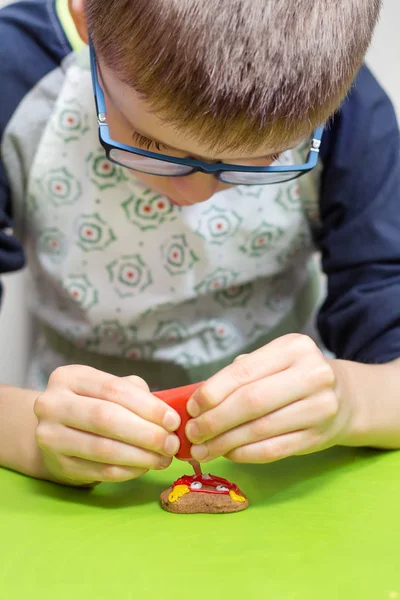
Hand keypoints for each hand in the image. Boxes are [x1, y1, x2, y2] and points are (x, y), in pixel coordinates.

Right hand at [34, 366, 180, 485]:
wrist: (54, 431)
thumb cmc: (91, 404)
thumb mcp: (107, 388)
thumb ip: (135, 393)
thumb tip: (168, 415)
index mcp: (69, 377)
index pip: (114, 389)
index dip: (148, 406)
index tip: (173, 420)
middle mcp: (52, 404)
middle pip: (106, 418)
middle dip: (146, 433)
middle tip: (171, 444)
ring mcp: (51, 437)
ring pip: (103, 449)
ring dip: (141, 456)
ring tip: (163, 458)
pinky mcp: (58, 465)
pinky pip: (100, 471)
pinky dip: (128, 471)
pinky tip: (144, 466)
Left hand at [186, 334, 353, 463]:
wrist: (344, 397)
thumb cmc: (295, 376)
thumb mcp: (273, 361)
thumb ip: (239, 375)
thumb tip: (197, 403)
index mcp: (294, 348)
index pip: (244, 371)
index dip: (213, 392)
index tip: (192, 407)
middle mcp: (312, 375)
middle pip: (251, 402)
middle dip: (214, 420)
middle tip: (193, 433)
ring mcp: (319, 407)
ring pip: (260, 429)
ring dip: (225, 442)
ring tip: (203, 448)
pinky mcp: (319, 437)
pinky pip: (273, 450)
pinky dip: (245, 454)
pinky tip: (228, 453)